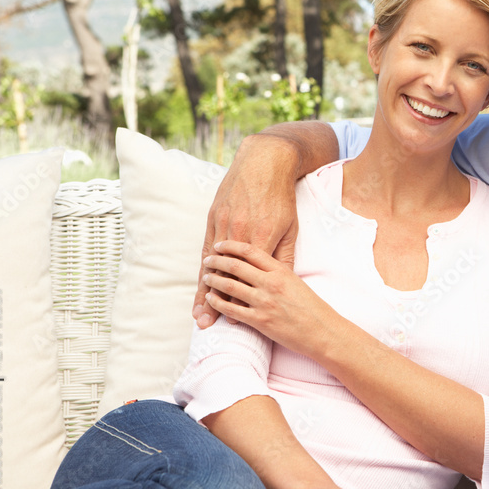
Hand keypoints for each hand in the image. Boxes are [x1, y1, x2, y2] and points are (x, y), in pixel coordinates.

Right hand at [194, 134, 300, 328]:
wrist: (264, 164)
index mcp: (261, 239)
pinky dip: (202, 268)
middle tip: (206, 324)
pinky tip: (199, 283)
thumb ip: (284, 257)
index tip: (234, 322)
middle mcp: (238, 234)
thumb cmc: (281, 198)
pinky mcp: (214, 217)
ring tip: (198, 312)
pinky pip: (206, 248)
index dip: (239, 300)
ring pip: (211, 265)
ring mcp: (223, 225)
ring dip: (204, 290)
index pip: (248, 277)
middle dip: (216, 302)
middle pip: (225, 275)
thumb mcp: (290, 229)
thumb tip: (283, 283)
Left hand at [202, 240, 337, 355]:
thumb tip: (262, 262)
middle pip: (236, 266)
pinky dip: (217, 303)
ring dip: (213, 281)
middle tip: (208, 260)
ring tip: (206, 277)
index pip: (250, 251)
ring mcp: (264, 302)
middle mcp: (271, 283)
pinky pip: (231, 309)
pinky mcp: (260, 321)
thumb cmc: (312, 307)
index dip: (231, 246)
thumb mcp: (296, 282)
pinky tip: (210, 299)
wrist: (322, 331)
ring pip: (230, 286)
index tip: (220, 245)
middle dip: (217, 261)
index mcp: (281, 271)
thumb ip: (278, 271)